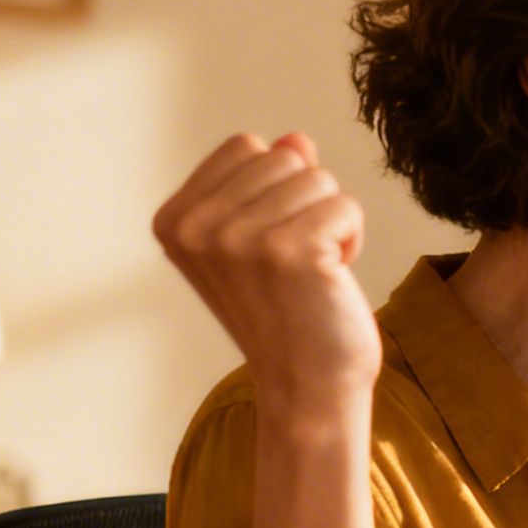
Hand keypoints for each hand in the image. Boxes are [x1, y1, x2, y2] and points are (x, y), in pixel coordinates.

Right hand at [153, 132, 381, 414]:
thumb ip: (270, 185)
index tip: (268, 245)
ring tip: (312, 273)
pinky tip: (331, 280)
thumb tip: (295, 139)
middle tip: (294, 265)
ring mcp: (238, 238)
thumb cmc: (289, 313)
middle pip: (284, 156)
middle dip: (306, 204)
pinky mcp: (289, 251)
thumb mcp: (262, 240)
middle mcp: (196, 226)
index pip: (246, 146)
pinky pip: (346, 206)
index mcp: (174, 219)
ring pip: (318, 178)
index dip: (276, 189)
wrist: (307, 388)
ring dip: (331, 224)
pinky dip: (353, 240)